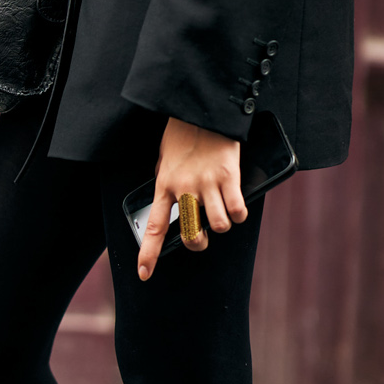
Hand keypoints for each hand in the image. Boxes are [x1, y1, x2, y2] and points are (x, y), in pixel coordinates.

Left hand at [135, 118, 247, 281]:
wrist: (202, 110)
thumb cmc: (182, 133)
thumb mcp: (164, 160)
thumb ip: (166, 183)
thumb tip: (172, 205)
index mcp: (164, 185)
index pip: (153, 227)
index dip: (148, 254)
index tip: (144, 273)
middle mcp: (184, 188)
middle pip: (191, 234)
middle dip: (198, 242)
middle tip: (202, 234)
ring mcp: (207, 183)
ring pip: (219, 226)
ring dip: (222, 225)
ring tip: (222, 214)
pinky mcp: (229, 177)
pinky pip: (238, 210)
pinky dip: (239, 213)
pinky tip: (237, 205)